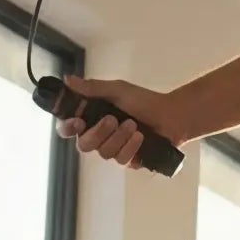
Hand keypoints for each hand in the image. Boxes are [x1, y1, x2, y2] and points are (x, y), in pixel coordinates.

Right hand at [53, 75, 176, 169]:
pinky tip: (141, 137)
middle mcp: (99, 136)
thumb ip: (92, 88)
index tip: (77, 122)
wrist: (171, 115)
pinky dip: (132, 147)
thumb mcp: (118, 90)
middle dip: (99, 133)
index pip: (68, 128)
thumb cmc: (144, 101)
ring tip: (134, 125)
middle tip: (114, 119)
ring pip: (104, 153)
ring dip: (120, 138)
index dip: (67, 128)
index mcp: (92, 118)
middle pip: (84, 145)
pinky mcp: (129, 160)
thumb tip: (67, 79)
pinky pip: (122, 160)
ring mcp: (114, 149)